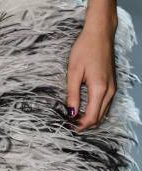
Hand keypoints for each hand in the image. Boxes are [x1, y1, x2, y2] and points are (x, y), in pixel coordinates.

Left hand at [66, 0, 117, 131]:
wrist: (99, 33)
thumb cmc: (85, 49)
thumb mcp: (73, 72)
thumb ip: (72, 95)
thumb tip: (71, 114)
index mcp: (99, 89)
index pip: (91, 117)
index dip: (79, 126)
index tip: (68, 127)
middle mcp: (109, 91)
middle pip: (98, 119)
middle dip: (84, 125)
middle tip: (69, 125)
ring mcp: (112, 88)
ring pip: (103, 113)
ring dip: (90, 120)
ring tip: (75, 119)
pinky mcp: (112, 85)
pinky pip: (105, 105)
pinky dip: (95, 112)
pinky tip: (84, 110)